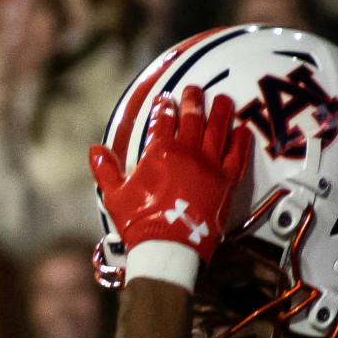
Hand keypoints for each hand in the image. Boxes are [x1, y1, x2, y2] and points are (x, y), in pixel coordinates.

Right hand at [88, 85, 251, 264]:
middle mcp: (187, 153)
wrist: (169, 247)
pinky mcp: (225, 182)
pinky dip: (241, 141)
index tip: (166, 99)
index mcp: (159, 152)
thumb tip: (95, 149)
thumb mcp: (114, 195)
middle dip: (193, 100)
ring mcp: (209, 166)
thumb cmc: (139, 222)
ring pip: (218, 130)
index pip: (162, 121)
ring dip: (220, 112)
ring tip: (223, 100)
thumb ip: (105, 170)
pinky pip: (237, 155)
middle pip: (193, 118)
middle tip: (195, 90)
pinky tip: (243, 130)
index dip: (164, 107)